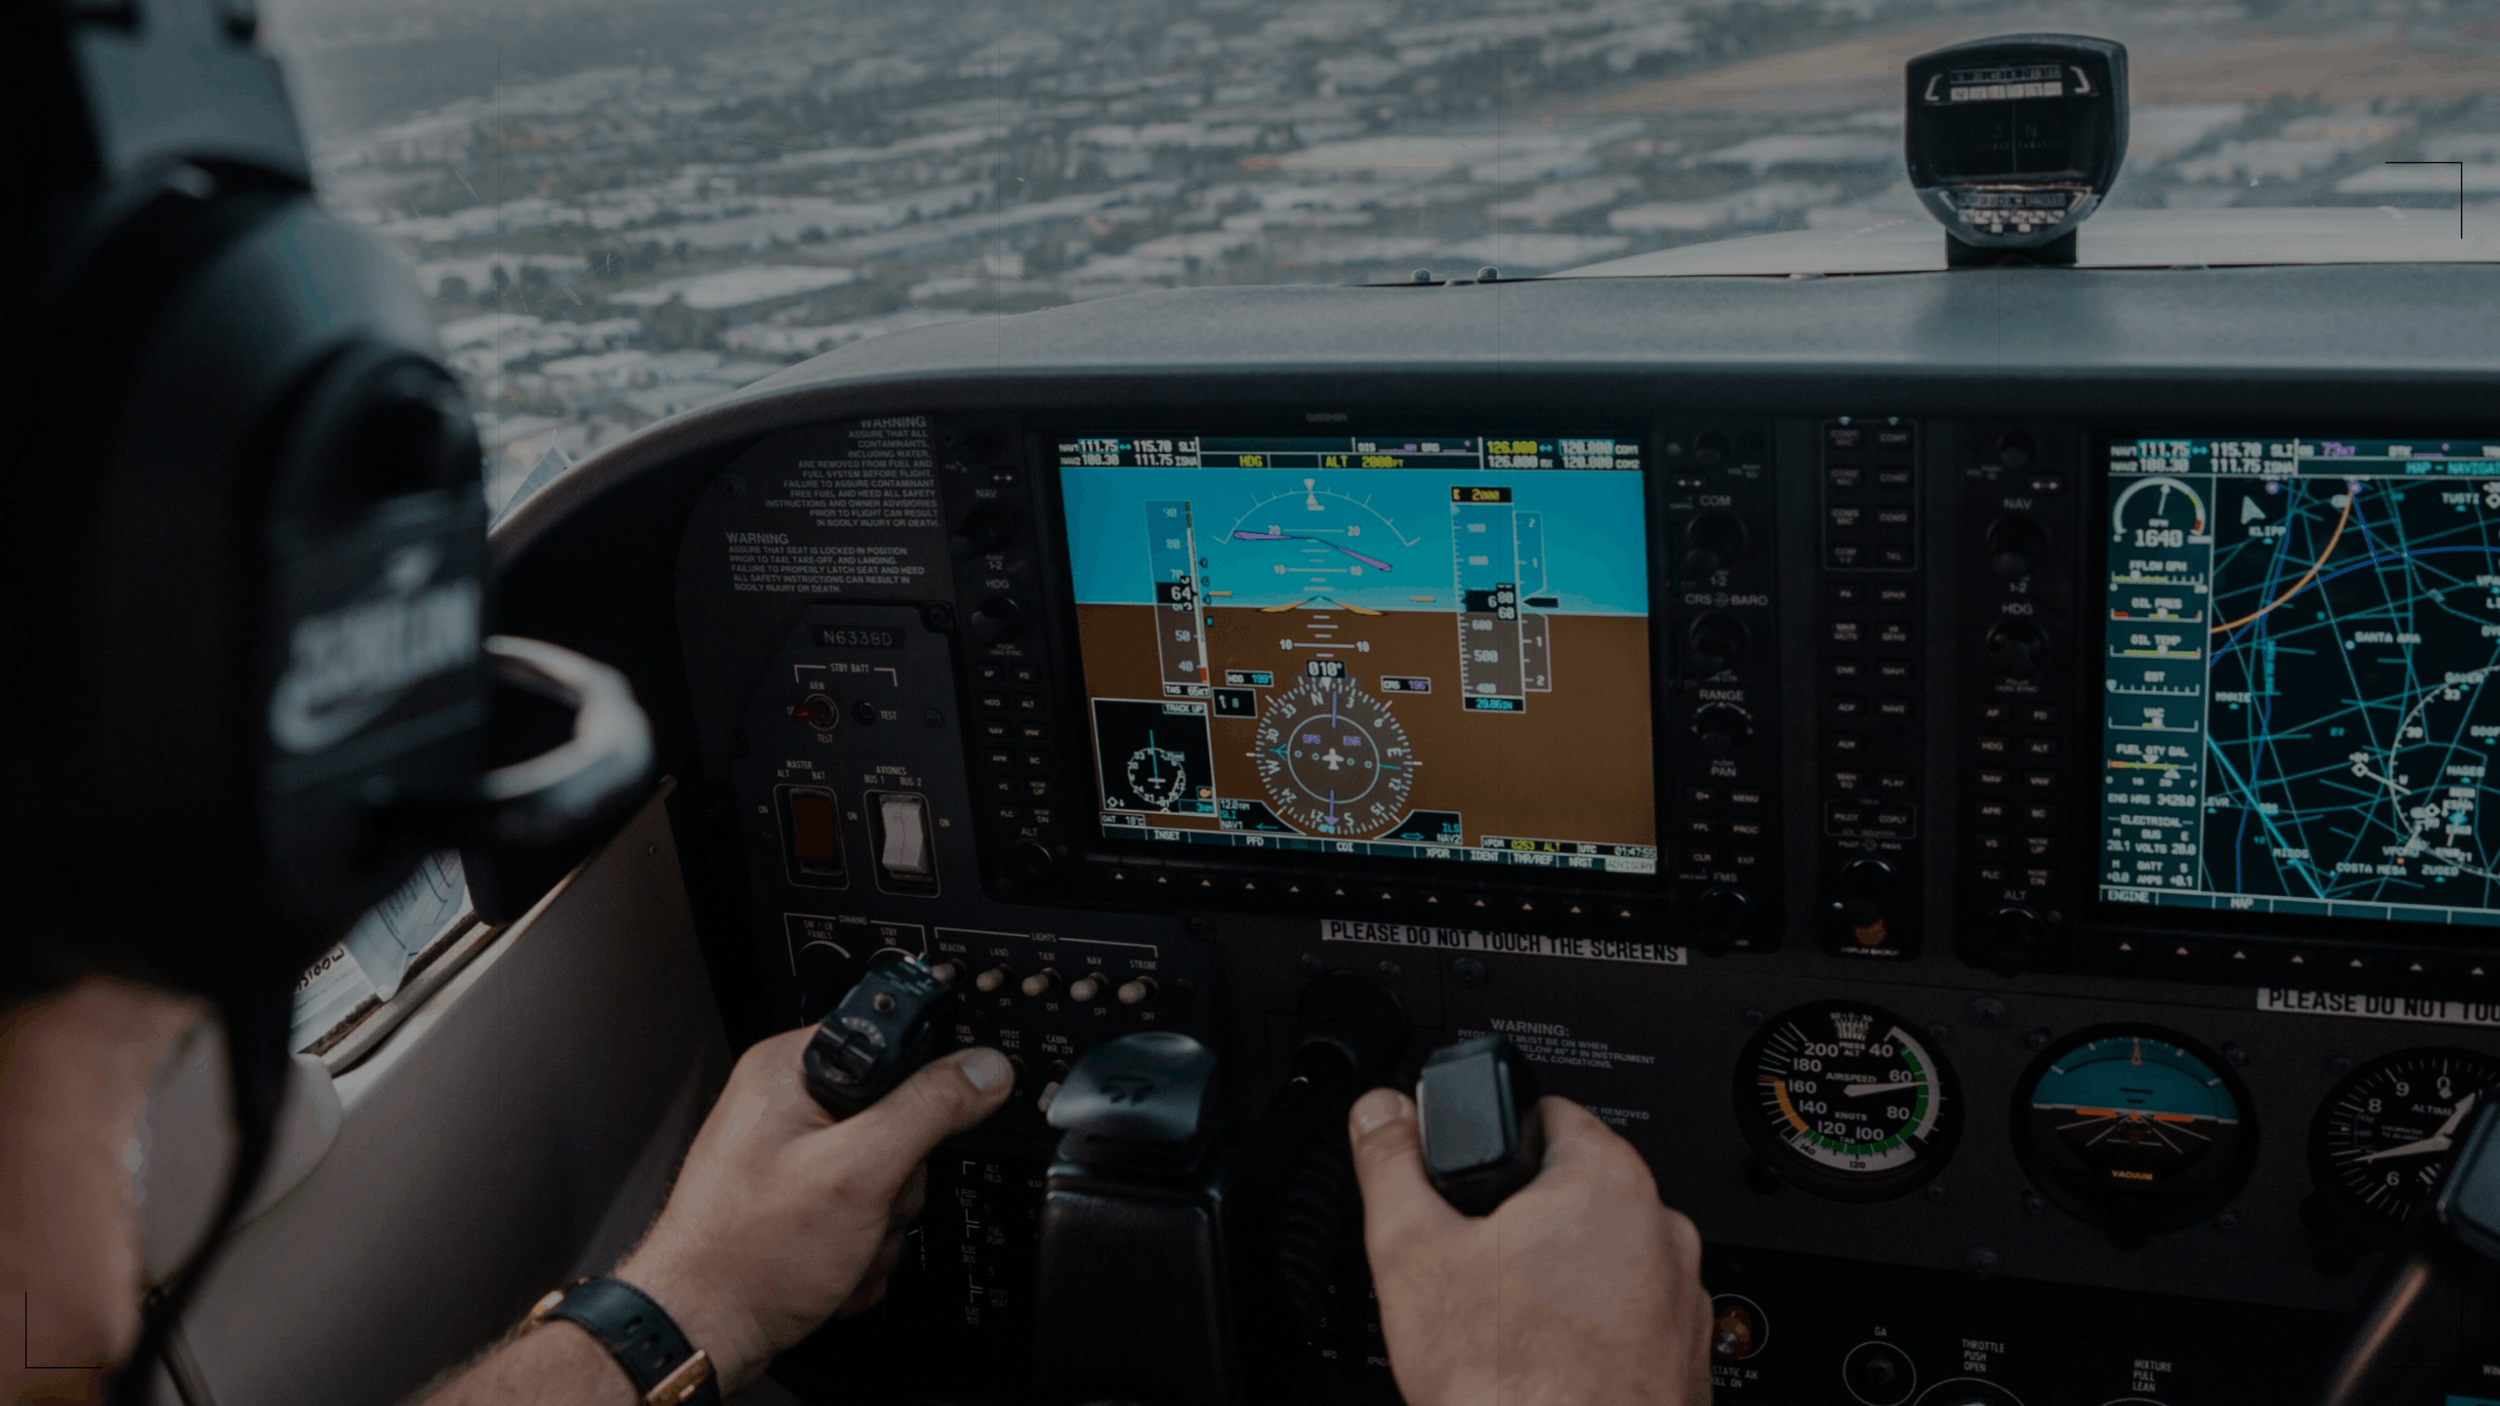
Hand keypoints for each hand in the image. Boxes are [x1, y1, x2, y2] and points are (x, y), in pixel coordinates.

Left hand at [615, 1031, 1013, 1391]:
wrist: (702, 1331)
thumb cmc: (746, 1254)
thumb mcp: (858, 1170)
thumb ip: (929, 1110)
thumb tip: (984, 1069)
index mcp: (792, 1068)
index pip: (891, 1043)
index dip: (919, 1089)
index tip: (917, 1131)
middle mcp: (789, 1105)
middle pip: (901, 1122)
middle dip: (896, 1181)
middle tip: (862, 1203)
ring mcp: (795, 1159)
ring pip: (890, 1177)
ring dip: (880, 1224)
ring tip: (839, 1242)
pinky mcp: (801, 1204)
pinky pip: (867, 1213)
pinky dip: (859, 1246)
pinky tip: (828, 1260)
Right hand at [1349, 1087, 1711, 1405]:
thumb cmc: (1508, 1384)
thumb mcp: (1411, 1253)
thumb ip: (1390, 1163)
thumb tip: (1379, 1113)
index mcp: (1607, 1180)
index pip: (1546, 1114)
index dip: (1491, 1147)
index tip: (1468, 1187)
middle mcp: (1663, 1230)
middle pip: (1575, 1192)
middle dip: (1524, 1222)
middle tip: (1477, 1269)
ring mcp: (1682, 1297)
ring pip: (1604, 1260)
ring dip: (1561, 1278)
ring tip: (1510, 1325)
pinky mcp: (1684, 1356)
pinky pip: (1630, 1318)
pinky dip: (1592, 1330)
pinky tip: (1547, 1361)